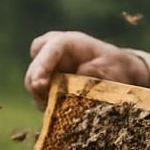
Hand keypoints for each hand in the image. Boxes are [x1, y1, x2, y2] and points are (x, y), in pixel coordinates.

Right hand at [25, 30, 149, 107]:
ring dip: (41, 96)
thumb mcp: (111, 69)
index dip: (42, 66)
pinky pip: (38, 94)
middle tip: (45, 102)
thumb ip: (95, 70)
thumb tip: (78, 73)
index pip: (50, 49)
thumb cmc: (114, 67)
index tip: (40, 85)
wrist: (116, 74)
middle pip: (35, 66)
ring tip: (56, 106)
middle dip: (36, 84)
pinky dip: (45, 102)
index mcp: (69, 42)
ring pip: (32, 82)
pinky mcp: (47, 81)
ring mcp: (47, 66)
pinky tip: (58, 108)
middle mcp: (53, 51)